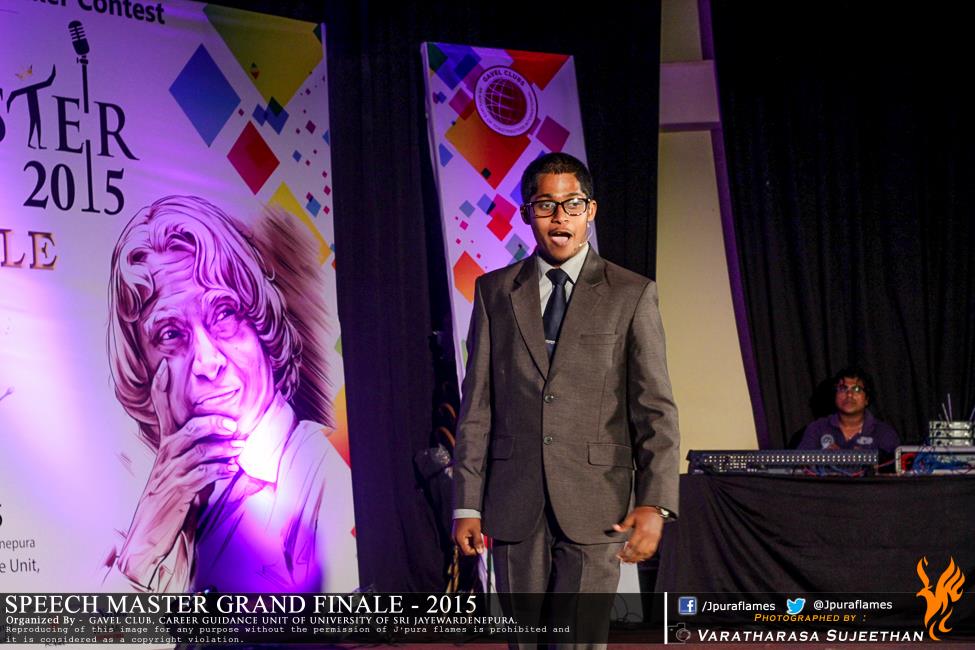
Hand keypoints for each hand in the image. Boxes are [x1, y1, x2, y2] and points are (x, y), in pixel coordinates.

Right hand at [117, 360, 242, 585]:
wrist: (152, 531)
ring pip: (199, 452)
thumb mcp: (185, 469)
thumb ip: (200, 453)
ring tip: (240, 449)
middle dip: (213, 424)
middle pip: (189, 430)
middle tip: (234, 425)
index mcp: (167, 445)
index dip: (161, 388)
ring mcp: (170, 473)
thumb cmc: (174, 496)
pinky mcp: (178, 491)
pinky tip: (232, 470)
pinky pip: (201, 475)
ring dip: (224, 449)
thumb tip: (229, 442)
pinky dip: (219, 470)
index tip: (164, 365)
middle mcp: (166, 455)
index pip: (161, 410)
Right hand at [452, 517, 484, 555]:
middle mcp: (455, 539)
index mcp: (459, 539)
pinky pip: (462, 540)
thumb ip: (478, 542)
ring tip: (477, 538)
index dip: (474, 552)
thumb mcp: (476, 530)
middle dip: (472, 548)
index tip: (481, 548)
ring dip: (471, 544)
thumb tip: (480, 552)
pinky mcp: (457, 532)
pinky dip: (468, 540)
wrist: (465, 507)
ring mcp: (455, 535)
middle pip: (464, 549)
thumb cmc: (470, 519)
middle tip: (480, 544)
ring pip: (464, 545)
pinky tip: (473, 535)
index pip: (466, 552)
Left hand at [612, 506, 663, 563]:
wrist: (655, 509)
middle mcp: (648, 536)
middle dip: (630, 557)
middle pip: (638, 551)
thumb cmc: (644, 512)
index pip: (632, 545)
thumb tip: (615, 527)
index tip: (620, 555)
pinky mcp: (657, 540)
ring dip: (637, 559)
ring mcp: (653, 539)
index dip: (625, 551)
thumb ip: (624, 524)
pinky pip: (652, 551)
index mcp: (641, 530)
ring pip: (645, 553)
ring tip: (630, 562)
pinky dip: (646, 556)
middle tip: (623, 560)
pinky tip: (640, 558)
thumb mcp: (632, 516)